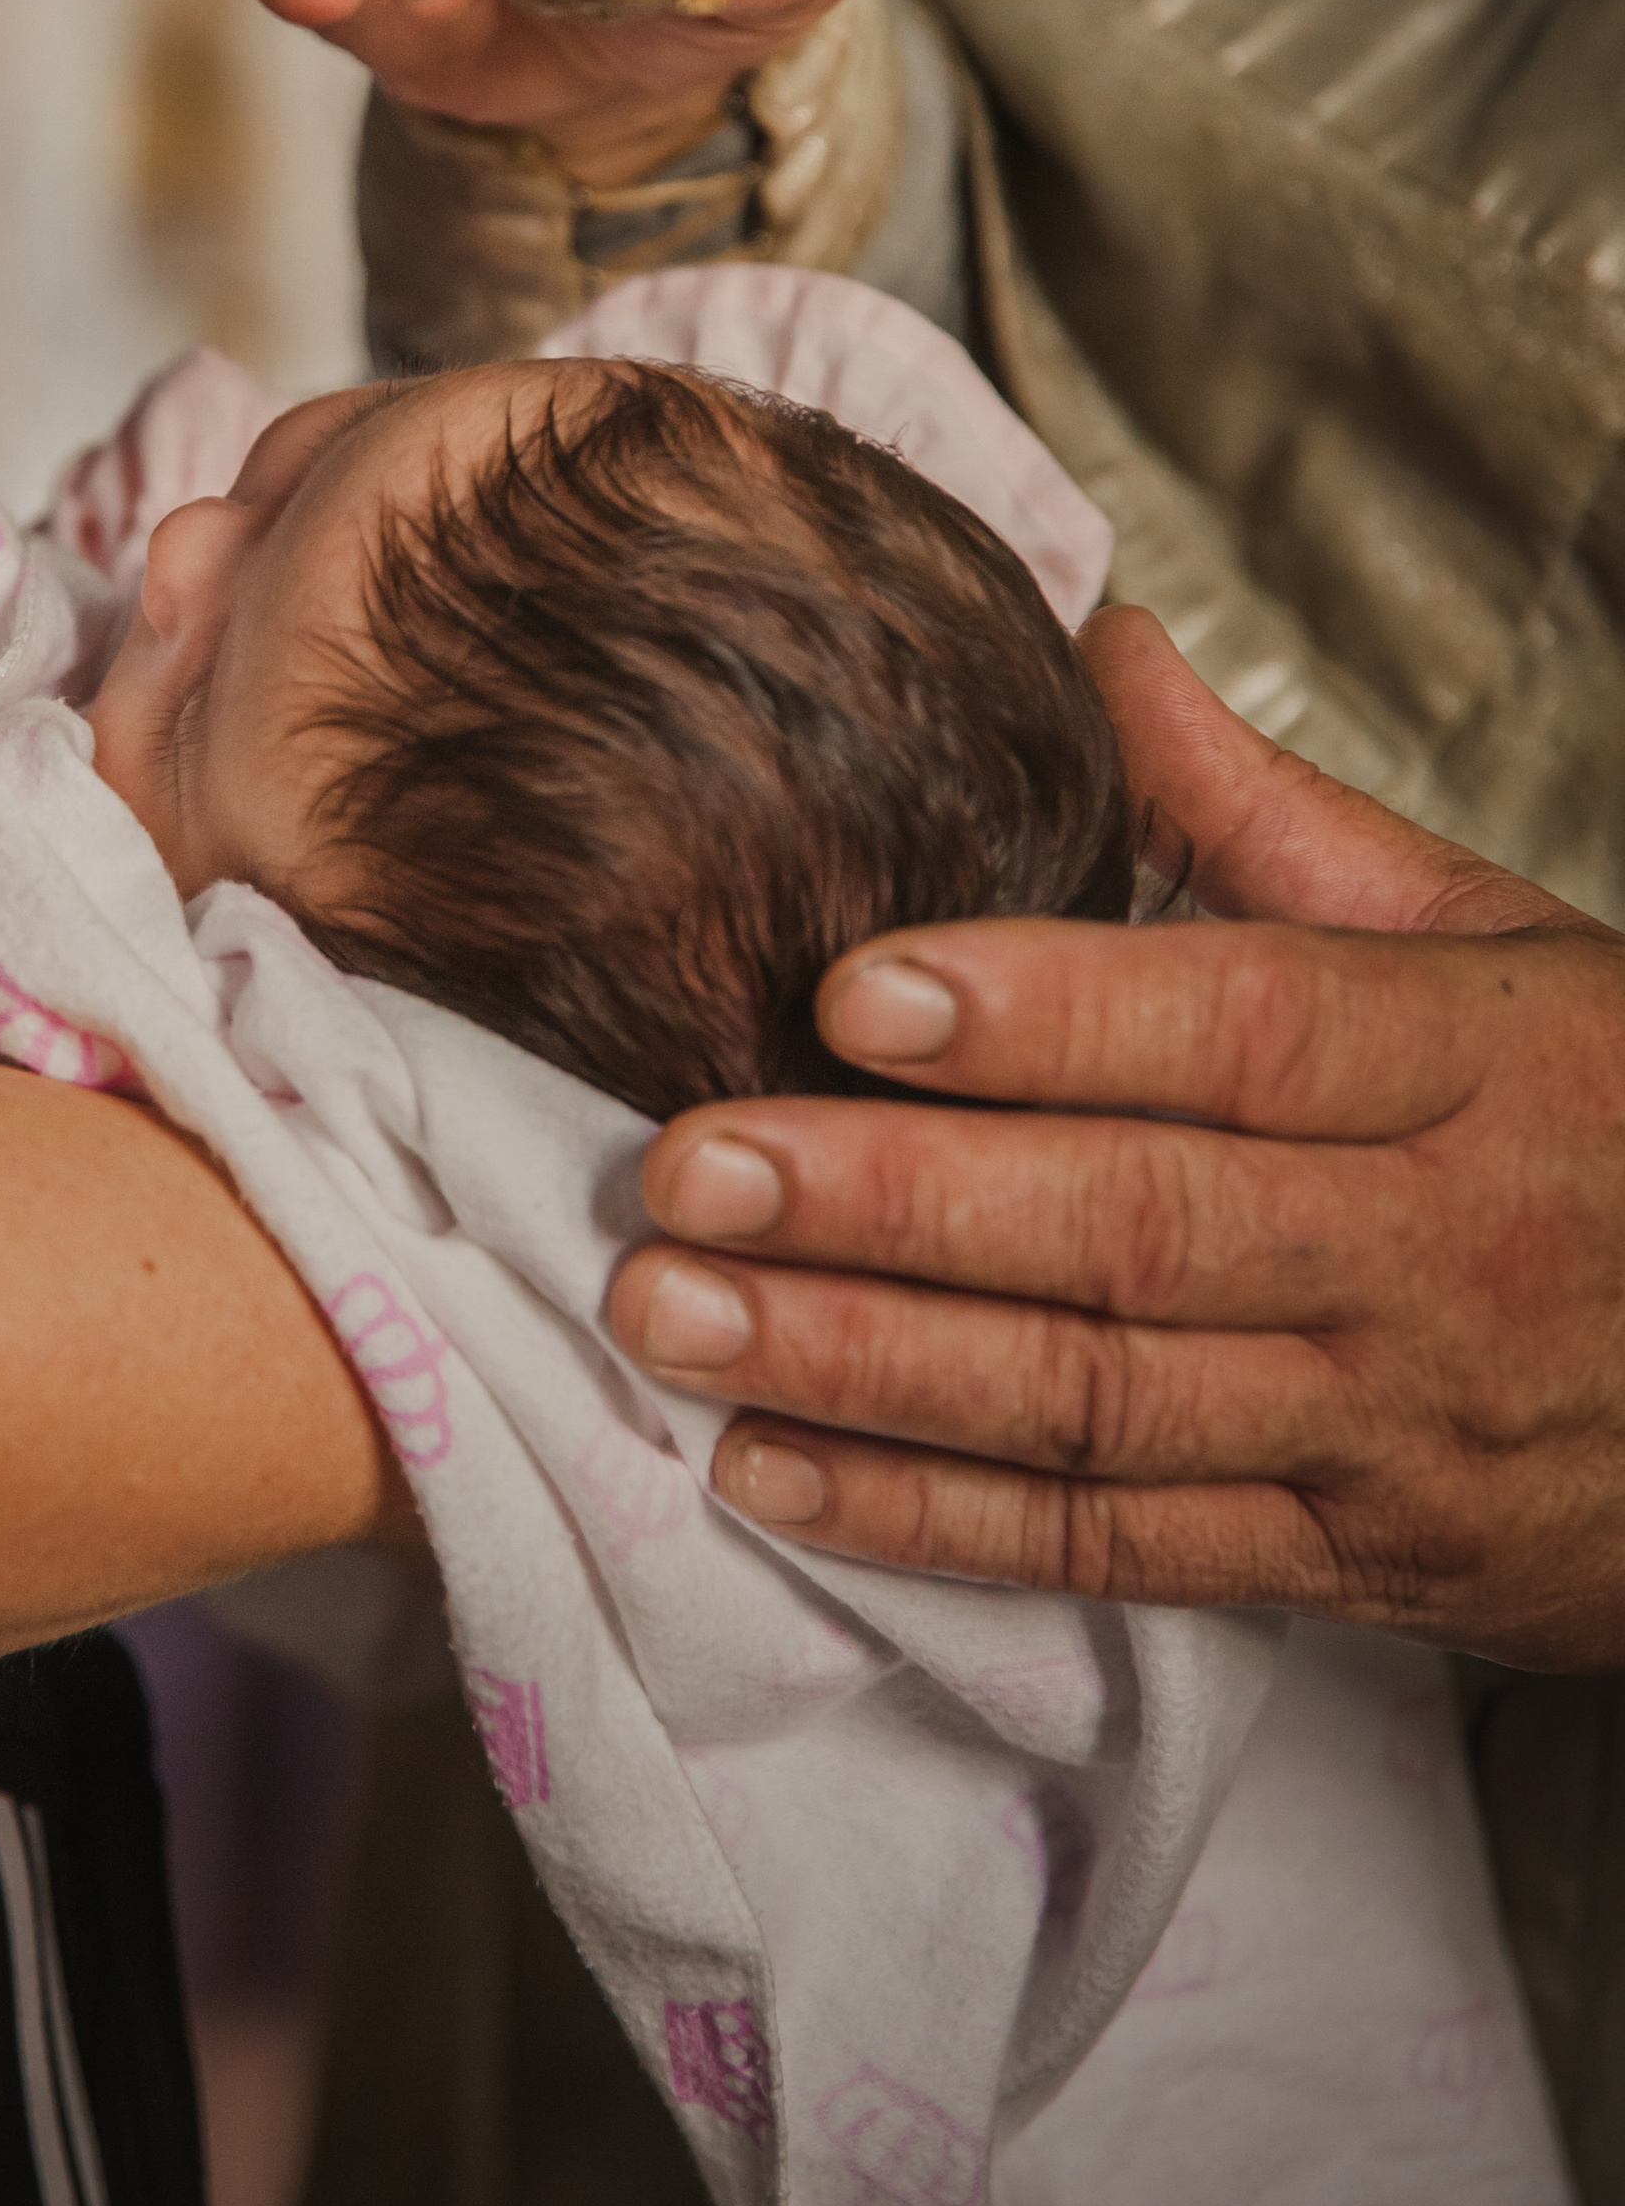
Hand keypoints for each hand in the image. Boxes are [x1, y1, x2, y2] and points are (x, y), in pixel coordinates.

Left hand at [606, 607, 1624, 1667]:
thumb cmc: (1612, 1122)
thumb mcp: (1495, 943)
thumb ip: (1273, 814)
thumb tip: (1094, 639)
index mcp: (1473, 1062)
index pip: (1244, 1028)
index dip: (1046, 1016)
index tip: (853, 989)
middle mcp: (1428, 1249)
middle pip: (1138, 1229)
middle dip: (892, 1203)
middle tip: (688, 1166)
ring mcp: (1388, 1423)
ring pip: (1107, 1402)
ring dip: (869, 1366)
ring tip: (674, 1312)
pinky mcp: (1356, 1566)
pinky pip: (1126, 1548)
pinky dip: (938, 1520)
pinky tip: (772, 1466)